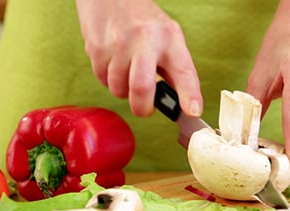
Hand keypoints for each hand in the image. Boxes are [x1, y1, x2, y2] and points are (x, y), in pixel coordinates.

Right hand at [75, 0, 202, 116]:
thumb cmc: (141, 20)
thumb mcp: (167, 36)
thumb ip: (173, 69)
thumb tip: (183, 105)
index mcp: (169, 38)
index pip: (184, 70)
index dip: (189, 95)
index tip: (193, 112)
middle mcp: (145, 40)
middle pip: (142, 88)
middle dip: (143, 108)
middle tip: (145, 108)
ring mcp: (118, 45)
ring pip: (119, 89)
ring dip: (123, 90)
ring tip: (127, 72)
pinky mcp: (97, 49)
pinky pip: (102, 81)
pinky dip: (109, 79)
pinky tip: (114, 62)